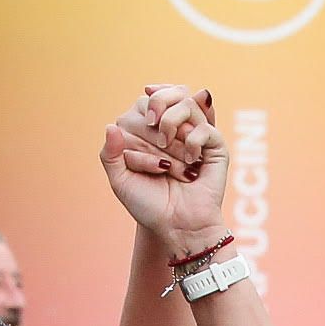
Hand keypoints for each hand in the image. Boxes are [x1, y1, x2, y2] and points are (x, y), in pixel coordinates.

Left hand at [103, 85, 230, 263]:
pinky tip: (191, 166)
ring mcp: (196, 134)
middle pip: (163, 99)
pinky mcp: (215, 145)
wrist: (178, 227)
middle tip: (157, 159)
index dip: (137, 125)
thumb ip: (109, 154)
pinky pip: (203, 127)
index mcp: (151, 131)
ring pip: (184, 104)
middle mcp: (174, 128)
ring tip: (170, 160)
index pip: (144, 103)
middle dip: (153, 131)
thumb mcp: (120, 181)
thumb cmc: (150, 205)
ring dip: (171, 131)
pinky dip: (192, 144)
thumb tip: (111, 126)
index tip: (134, 157)